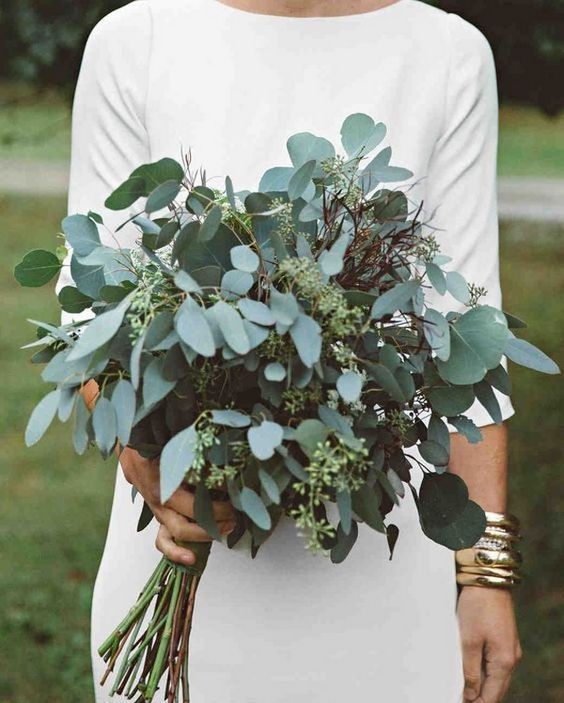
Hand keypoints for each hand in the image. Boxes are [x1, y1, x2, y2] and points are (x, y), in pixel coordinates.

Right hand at [80, 380, 235, 565]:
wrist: (119, 418)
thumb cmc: (148, 417)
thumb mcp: (167, 420)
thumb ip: (189, 429)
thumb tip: (223, 429)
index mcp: (152, 468)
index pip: (187, 494)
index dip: (214, 501)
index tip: (237, 496)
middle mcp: (149, 489)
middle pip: (182, 518)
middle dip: (214, 520)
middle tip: (239, 515)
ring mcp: (149, 501)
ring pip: (171, 532)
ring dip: (202, 535)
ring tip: (228, 530)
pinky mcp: (152, 507)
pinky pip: (160, 536)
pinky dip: (174, 550)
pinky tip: (189, 559)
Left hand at [458, 586, 521, 702]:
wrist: (487, 579)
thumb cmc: (476, 606)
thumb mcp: (468, 640)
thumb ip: (470, 670)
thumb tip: (471, 694)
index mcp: (504, 661)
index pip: (492, 695)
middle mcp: (511, 657)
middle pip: (497, 688)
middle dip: (481, 697)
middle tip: (461, 699)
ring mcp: (510, 647)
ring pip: (497, 675)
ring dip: (483, 684)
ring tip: (463, 688)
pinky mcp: (504, 637)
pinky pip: (496, 662)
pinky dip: (485, 669)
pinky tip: (471, 670)